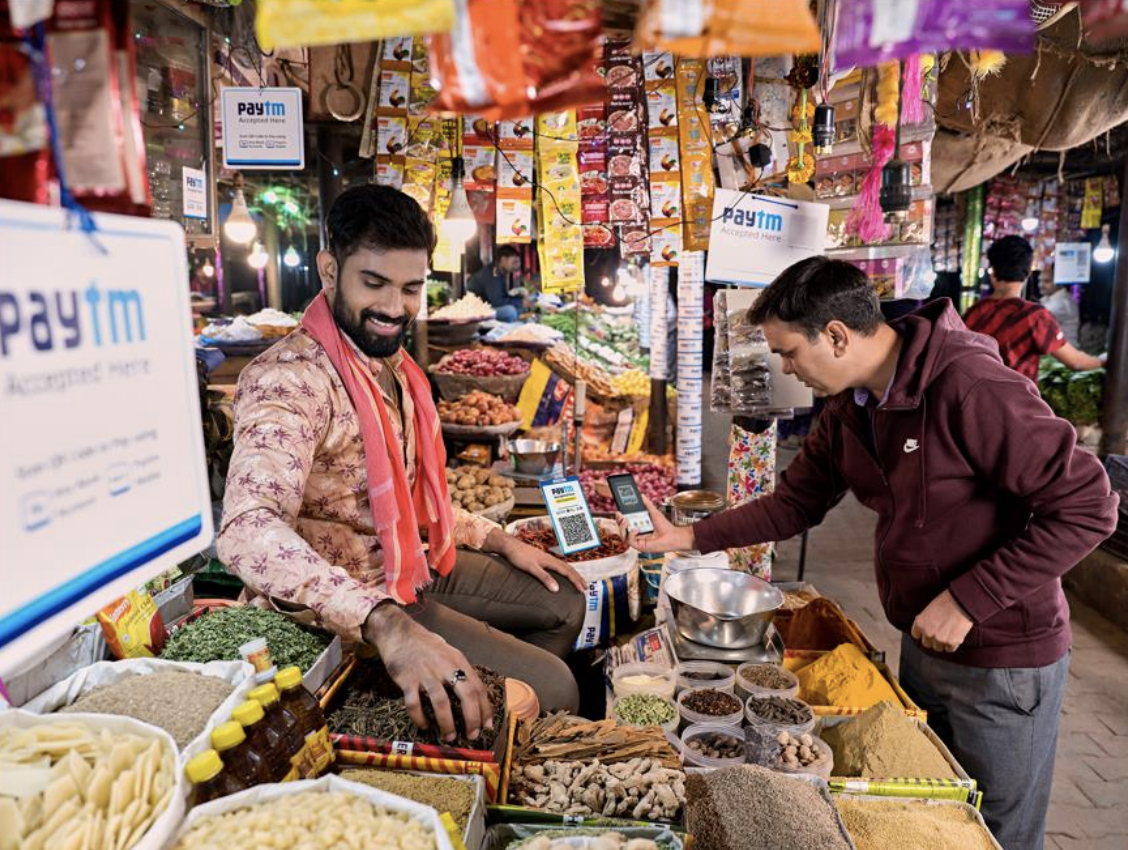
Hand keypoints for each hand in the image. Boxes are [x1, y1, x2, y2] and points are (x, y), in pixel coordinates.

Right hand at [363, 605, 491, 741]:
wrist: (399, 633)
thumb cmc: (427, 647)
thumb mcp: (449, 654)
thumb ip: (461, 672)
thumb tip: (476, 698)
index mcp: (458, 660)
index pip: (478, 687)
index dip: (485, 708)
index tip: (487, 726)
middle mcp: (445, 666)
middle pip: (466, 694)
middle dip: (472, 718)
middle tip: (472, 735)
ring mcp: (426, 672)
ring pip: (441, 702)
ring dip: (447, 723)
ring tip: (450, 737)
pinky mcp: (407, 679)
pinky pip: (414, 703)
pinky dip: (420, 718)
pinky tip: (424, 726)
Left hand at [487, 529, 585, 592]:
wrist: (509, 546)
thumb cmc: (519, 556)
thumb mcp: (531, 568)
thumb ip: (544, 577)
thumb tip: (556, 589)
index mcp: (550, 561)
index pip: (567, 572)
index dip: (576, 581)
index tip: (582, 590)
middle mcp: (550, 559)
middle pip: (568, 568)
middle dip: (577, 578)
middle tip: (585, 587)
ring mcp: (546, 558)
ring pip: (564, 566)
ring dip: (572, 574)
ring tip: (577, 581)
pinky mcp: (541, 559)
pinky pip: (557, 566)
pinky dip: (564, 571)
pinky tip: (561, 574)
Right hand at [616, 494, 695, 554]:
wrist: (673, 535)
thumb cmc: (665, 527)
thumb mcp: (654, 512)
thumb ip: (647, 504)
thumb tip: (641, 496)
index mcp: (638, 526)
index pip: (625, 523)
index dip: (620, 518)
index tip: (619, 511)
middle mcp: (636, 534)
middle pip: (622, 529)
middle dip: (619, 522)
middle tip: (620, 515)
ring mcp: (637, 541)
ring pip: (623, 536)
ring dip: (622, 528)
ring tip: (625, 521)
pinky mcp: (640, 546)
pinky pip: (630, 541)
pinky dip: (631, 534)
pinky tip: (636, 529)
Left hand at [911, 590, 973, 652]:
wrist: (962, 602)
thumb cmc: (946, 601)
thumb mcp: (929, 609)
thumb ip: (926, 621)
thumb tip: (926, 627)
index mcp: (920, 623)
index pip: (916, 635)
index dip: (922, 633)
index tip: (926, 632)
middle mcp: (928, 633)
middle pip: (926, 643)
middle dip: (932, 639)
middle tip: (939, 633)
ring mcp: (939, 639)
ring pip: (938, 647)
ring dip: (942, 643)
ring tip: (948, 634)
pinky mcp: (952, 642)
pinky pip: (950, 649)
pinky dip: (952, 644)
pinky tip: (954, 636)